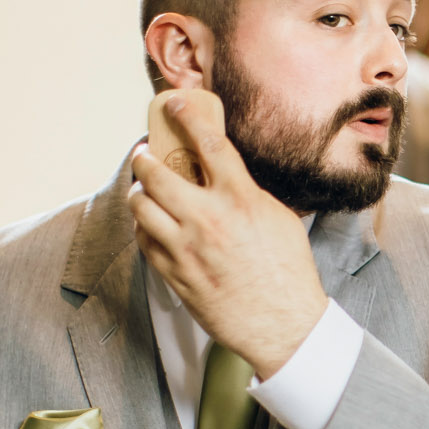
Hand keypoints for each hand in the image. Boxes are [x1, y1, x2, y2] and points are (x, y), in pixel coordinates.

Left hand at [129, 92, 328, 377]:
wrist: (283, 324)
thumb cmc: (288, 272)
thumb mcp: (279, 218)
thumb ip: (248, 192)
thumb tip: (224, 174)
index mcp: (240, 199)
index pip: (207, 142)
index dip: (186, 115)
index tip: (174, 104)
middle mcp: (208, 219)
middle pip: (157, 172)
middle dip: (145, 157)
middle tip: (146, 154)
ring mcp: (186, 248)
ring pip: (141, 206)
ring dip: (139, 192)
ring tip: (145, 190)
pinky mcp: (174, 274)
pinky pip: (144, 240)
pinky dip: (144, 227)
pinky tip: (153, 224)